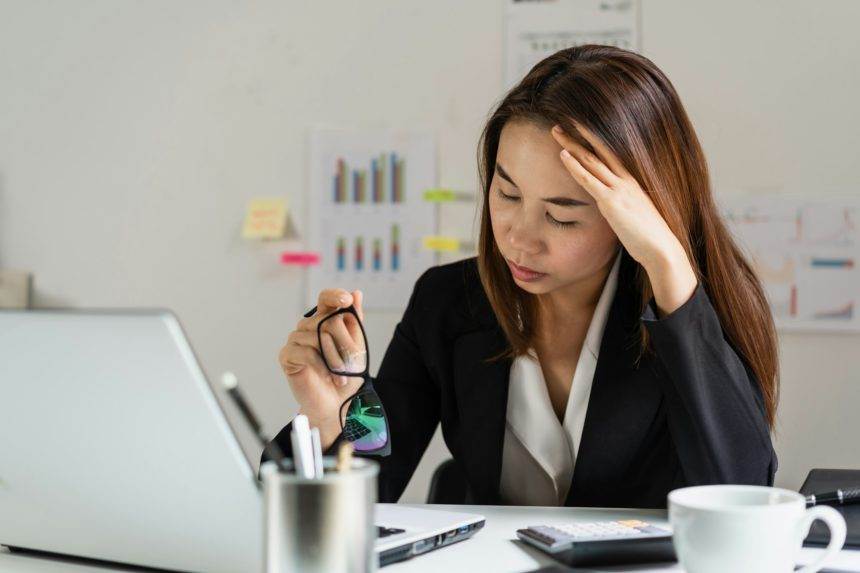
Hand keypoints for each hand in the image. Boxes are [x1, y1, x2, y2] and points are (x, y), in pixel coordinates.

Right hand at [278, 288, 364, 448]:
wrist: (336, 403)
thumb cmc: (345, 376)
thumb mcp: (356, 347)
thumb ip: (355, 322)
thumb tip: (356, 293)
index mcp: (324, 321)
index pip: (326, 298)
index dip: (335, 296)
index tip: (347, 300)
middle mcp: (308, 326)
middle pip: (327, 321)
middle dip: (345, 344)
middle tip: (353, 364)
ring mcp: (296, 339)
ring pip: (318, 337)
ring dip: (335, 359)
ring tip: (341, 375)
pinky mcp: (287, 355)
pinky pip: (307, 352)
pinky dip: (321, 366)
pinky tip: (327, 376)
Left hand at [550, 122, 697, 315]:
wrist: (661, 248)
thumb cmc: (649, 238)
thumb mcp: (635, 216)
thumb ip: (623, 207)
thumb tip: (613, 209)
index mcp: (632, 182)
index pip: (609, 155)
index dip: (594, 141)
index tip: (579, 130)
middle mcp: (625, 180)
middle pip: (597, 151)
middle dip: (579, 135)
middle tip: (562, 121)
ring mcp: (618, 189)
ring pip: (590, 160)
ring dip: (571, 144)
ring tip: (556, 130)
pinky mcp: (611, 201)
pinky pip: (588, 179)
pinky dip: (574, 166)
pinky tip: (562, 155)